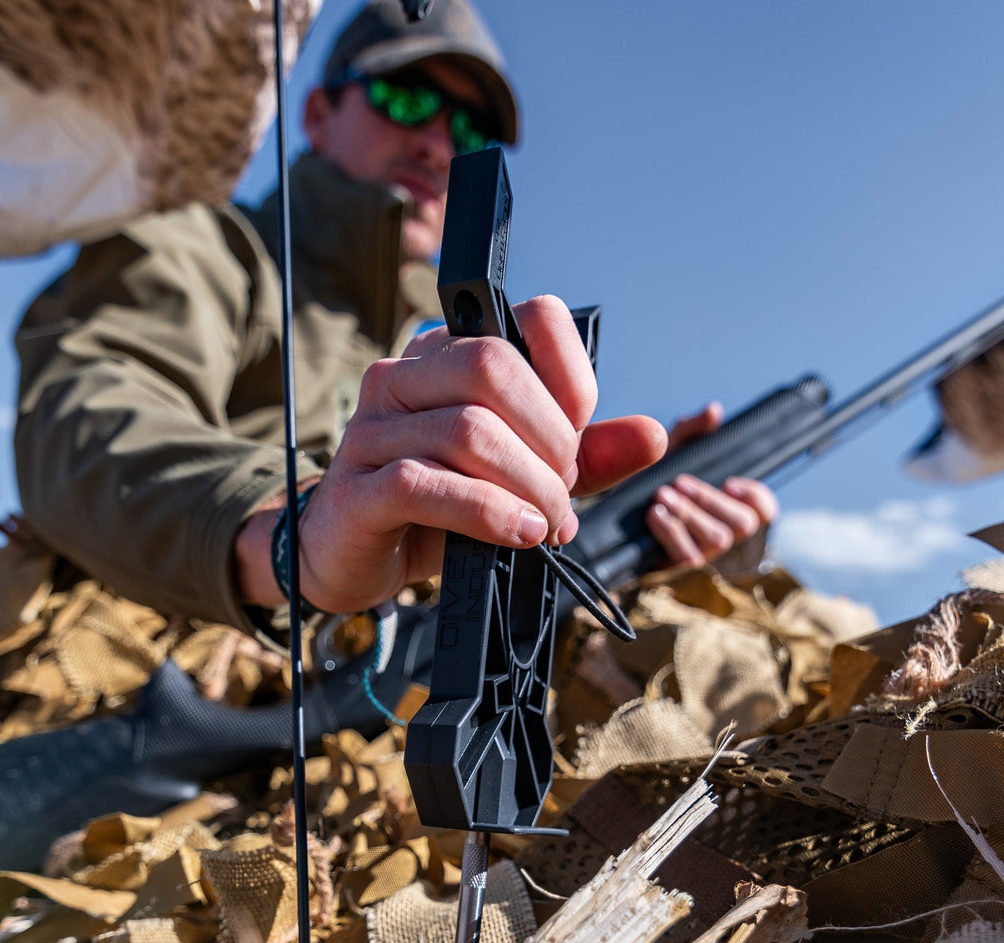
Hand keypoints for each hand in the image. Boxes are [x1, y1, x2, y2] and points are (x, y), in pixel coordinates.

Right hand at [242, 296, 666, 614]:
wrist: (349, 558)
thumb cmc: (436, 510)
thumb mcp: (519, 478)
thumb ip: (583, 454)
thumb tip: (654, 433)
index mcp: (446, 354)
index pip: (527, 323)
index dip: (572, 381)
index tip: (579, 443)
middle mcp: (403, 375)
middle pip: (496, 370)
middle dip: (551, 440)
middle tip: (561, 494)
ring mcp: (373, 428)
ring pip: (468, 431)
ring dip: (528, 486)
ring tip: (544, 524)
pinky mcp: (358, 487)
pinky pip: (426, 483)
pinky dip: (487, 511)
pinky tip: (517, 534)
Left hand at [647, 400, 778, 567]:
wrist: (615, 508)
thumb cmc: (653, 478)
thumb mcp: (671, 449)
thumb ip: (693, 430)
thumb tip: (713, 411)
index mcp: (730, 505)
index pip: (766, 510)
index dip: (757, 497)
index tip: (730, 482)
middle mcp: (723, 531)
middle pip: (743, 524)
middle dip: (711, 500)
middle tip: (680, 482)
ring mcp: (704, 552)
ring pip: (718, 540)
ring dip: (690, 514)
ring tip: (662, 495)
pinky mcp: (678, 566)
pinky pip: (688, 556)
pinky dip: (671, 533)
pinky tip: (654, 515)